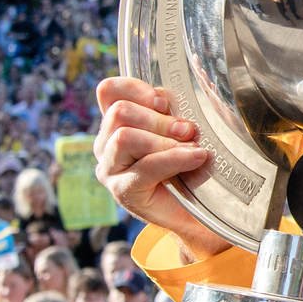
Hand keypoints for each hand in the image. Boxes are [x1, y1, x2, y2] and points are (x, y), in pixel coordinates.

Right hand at [93, 77, 220, 259]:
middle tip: (188, 130)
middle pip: (119, 112)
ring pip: (125, 137)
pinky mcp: (122, 191)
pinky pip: (146, 166)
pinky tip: (197, 157)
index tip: (164, 101)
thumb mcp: (177, 130)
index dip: (136, 88)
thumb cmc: (188, 166)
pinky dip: (176, 158)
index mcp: (115, 123)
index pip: (109, 91)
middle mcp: (105, 144)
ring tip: (192, 146)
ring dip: (164, 139)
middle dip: (159, 118)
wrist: (197, 212)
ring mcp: (110, 169)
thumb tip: (175, 98)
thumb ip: (169, 112)